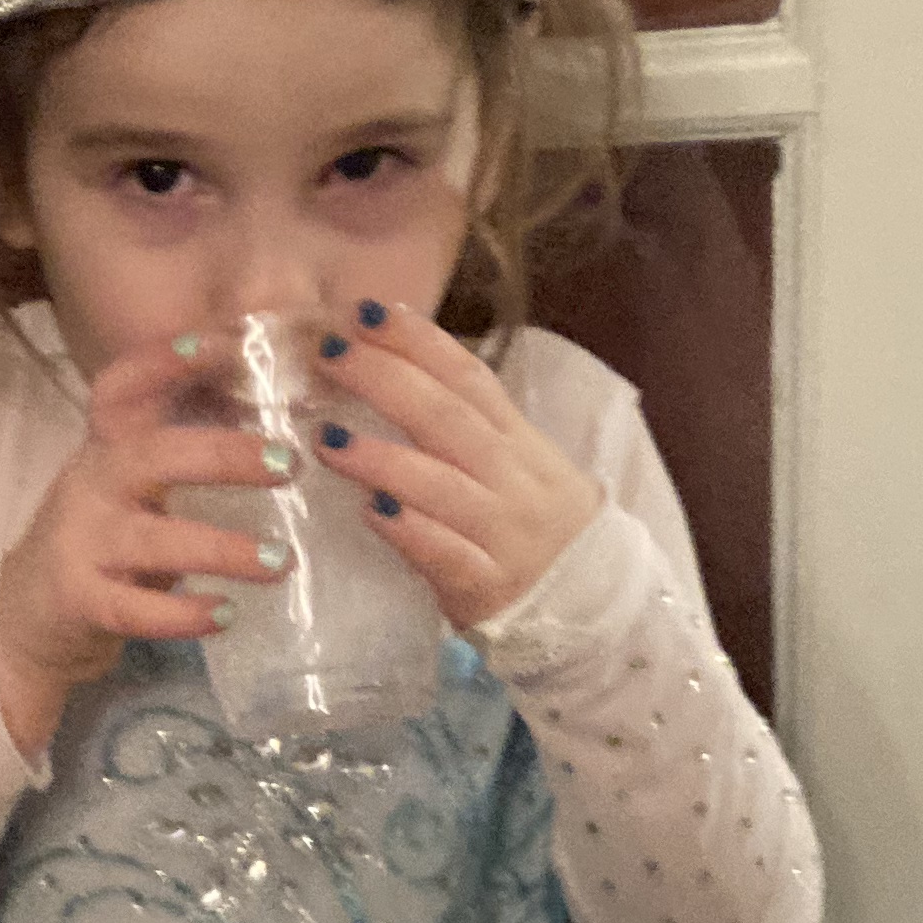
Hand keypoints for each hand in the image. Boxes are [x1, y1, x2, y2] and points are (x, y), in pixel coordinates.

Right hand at [0, 332, 287, 754]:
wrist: (24, 617)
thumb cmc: (99, 544)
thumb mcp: (130, 488)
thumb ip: (181, 457)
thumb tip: (276, 426)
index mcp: (107, 449)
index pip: (123, 390)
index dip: (163, 361)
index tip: (219, 343)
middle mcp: (91, 485)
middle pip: (152, 455)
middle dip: (224, 455)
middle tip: (288, 464)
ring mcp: (80, 542)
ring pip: (152, 539)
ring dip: (222, 548)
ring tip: (280, 562)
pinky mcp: (78, 600)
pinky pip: (133, 608)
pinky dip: (180, 613)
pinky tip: (224, 615)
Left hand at [311, 299, 602, 626]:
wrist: (593, 610)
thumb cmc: (533, 527)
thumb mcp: (515, 467)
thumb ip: (462, 428)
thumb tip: (390, 372)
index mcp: (518, 442)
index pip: (469, 379)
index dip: (420, 343)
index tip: (368, 312)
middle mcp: (513, 480)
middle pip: (449, 420)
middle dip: (389, 381)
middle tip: (330, 354)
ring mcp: (503, 533)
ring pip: (442, 487)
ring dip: (384, 460)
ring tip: (329, 440)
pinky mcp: (488, 586)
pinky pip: (446, 556)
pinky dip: (410, 532)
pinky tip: (370, 514)